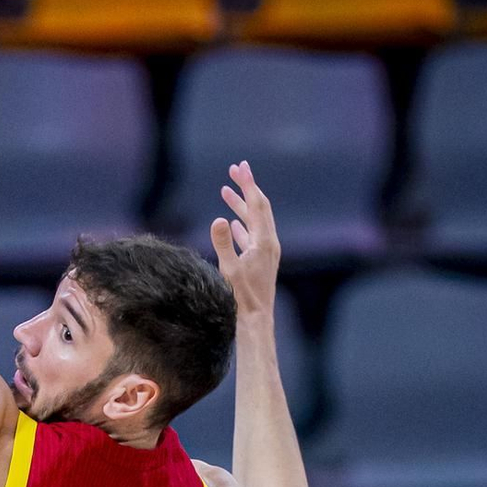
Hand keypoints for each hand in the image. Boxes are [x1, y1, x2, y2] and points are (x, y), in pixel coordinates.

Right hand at [211, 161, 280, 322]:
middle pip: (259, 207)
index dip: (247, 184)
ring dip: (241, 205)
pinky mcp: (262, 260)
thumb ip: (223, 243)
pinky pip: (252, 235)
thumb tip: (218, 219)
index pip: (256, 204)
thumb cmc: (242, 297)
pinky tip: (234, 222)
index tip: (240, 167)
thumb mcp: (230, 269)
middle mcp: (269, 243)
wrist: (257, 319)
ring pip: (254, 220)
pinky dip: (243, 224)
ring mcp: (267, 251)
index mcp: (264, 241)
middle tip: (235, 169)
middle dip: (247, 187)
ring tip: (226, 191)